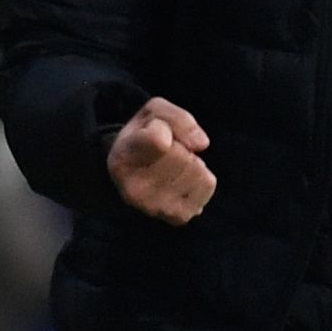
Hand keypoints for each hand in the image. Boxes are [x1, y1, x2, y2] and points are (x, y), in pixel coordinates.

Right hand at [106, 96, 215, 223]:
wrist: (133, 175)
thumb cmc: (144, 137)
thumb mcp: (153, 114)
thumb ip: (177, 118)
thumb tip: (201, 144)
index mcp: (123, 157)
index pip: (159, 141)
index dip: (165, 128)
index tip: (155, 131)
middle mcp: (135, 188)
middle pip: (183, 155)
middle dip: (182, 147)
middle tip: (168, 152)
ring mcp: (156, 207)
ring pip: (198, 170)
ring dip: (193, 163)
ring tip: (175, 167)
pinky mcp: (177, 216)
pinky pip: (208, 185)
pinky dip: (202, 178)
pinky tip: (183, 180)